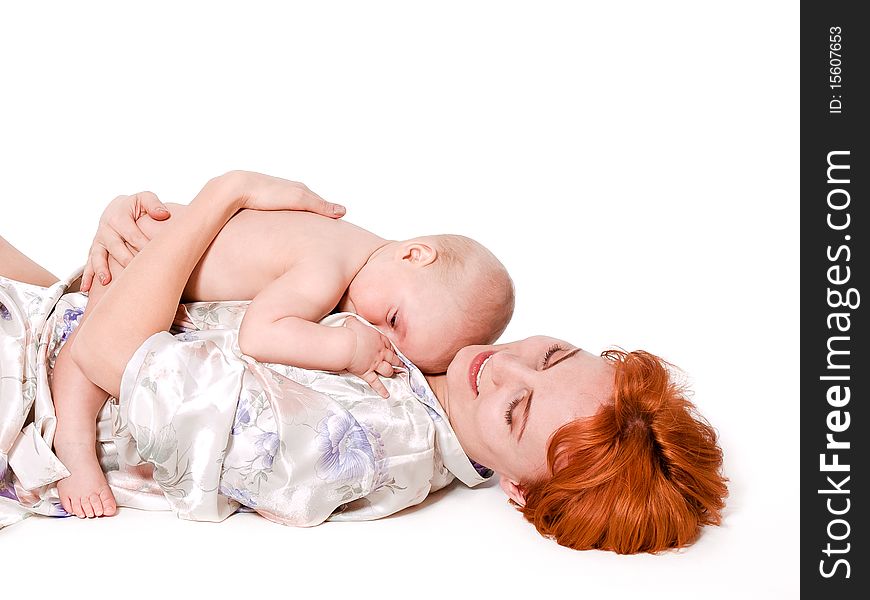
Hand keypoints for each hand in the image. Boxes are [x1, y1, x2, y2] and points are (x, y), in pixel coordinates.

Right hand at [81, 192, 170, 291]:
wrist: (118, 208)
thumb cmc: (135, 206)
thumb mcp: (144, 199)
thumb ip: (153, 204)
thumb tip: (163, 214)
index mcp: (118, 216)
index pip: (132, 234)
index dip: (144, 245)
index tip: (155, 256)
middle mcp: (106, 229)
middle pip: (116, 247)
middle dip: (126, 260)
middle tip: (136, 272)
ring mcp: (99, 241)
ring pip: (98, 256)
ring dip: (101, 269)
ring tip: (105, 281)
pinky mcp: (95, 250)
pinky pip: (88, 264)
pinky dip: (87, 276)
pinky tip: (87, 288)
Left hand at [218, 170, 345, 216]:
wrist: (235, 189)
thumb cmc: (267, 193)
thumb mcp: (298, 199)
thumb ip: (321, 206)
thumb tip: (344, 211)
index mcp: (297, 188)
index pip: (318, 201)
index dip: (328, 211)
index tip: (338, 222)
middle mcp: (286, 189)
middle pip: (305, 202)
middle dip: (314, 212)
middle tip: (324, 226)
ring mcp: (272, 195)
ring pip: (290, 207)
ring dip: (298, 215)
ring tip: (304, 228)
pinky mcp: (259, 202)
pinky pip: (276, 211)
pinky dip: (284, 217)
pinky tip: (280, 225)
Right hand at [344, 317, 401, 397]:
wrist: (347, 345)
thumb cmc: (350, 332)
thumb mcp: (353, 322)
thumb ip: (354, 321)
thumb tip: (350, 319)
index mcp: (378, 339)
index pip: (388, 344)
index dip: (391, 348)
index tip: (393, 350)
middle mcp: (380, 352)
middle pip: (392, 358)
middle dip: (397, 361)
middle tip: (402, 364)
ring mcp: (375, 364)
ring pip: (387, 370)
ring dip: (391, 372)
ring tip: (394, 375)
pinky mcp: (367, 373)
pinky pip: (376, 383)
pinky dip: (381, 390)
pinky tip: (386, 395)